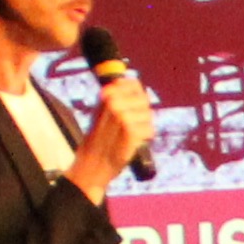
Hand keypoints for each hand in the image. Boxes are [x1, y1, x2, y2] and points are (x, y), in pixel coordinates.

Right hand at [70, 64, 160, 192]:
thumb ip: (115, 97)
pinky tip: (135, 140)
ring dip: (144, 124)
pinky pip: (149, 129)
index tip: (137, 99)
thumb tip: (127, 81)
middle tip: (134, 122)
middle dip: (143, 111)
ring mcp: (123, 117)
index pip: (132, 84)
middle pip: (143, 99)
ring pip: (148, 114)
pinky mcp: (131, 131)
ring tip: (132, 132)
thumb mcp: (103, 112)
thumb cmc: (99, 137)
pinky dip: (145, 136)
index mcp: (107, 96)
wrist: (94, 162)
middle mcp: (114, 104)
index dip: (138, 91)